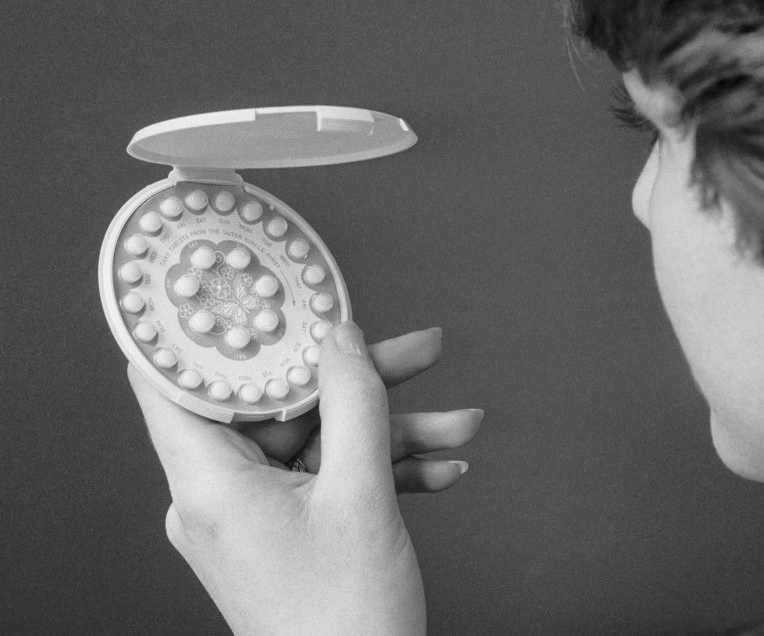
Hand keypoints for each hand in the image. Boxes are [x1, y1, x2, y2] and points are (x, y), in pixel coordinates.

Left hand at [129, 322, 481, 635]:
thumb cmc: (345, 626)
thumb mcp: (362, 498)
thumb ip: (354, 404)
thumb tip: (342, 338)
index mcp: (211, 485)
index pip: (177, 382)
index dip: (211, 331)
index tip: (248, 289)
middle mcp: (221, 496)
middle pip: (281, 404)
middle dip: (356, 378)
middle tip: (412, 348)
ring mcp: (256, 514)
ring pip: (319, 440)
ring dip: (391, 428)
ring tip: (457, 421)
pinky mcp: (288, 530)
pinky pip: (333, 476)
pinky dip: (385, 467)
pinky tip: (441, 466)